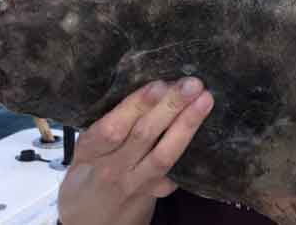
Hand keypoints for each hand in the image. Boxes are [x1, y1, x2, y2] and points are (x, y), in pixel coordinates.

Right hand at [58, 78, 213, 224]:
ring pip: (164, 154)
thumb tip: (153, 84)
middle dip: (171, 107)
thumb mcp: (85, 150)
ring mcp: (136, 183)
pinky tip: (209, 130)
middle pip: (143, 136)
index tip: (159, 84)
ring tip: (205, 100)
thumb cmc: (90, 173)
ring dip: (187, 125)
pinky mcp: (155, 193)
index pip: (112, 128)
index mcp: (90, 152)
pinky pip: (176, 172)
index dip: (137, 106)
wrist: (90, 223)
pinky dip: (193, 152)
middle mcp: (112, 168)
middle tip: (192, 84)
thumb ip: (110, 122)